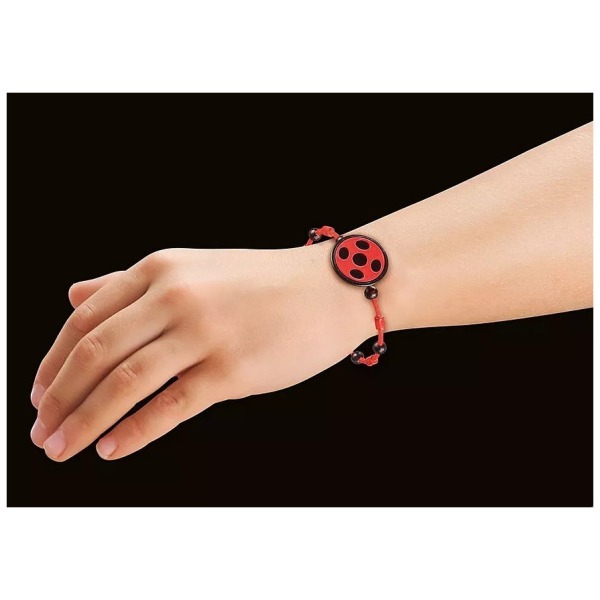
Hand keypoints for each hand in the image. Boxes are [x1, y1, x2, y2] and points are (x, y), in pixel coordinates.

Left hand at [30, 245, 370, 460]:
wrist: (329, 288)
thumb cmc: (262, 284)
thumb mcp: (191, 269)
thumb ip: (130, 284)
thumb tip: (75, 295)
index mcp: (159, 270)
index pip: (85, 320)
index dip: (52, 364)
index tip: (39, 397)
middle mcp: (174, 296)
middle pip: (96, 353)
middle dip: (59, 399)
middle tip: (41, 433)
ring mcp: (203, 331)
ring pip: (124, 382)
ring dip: (84, 421)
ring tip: (62, 449)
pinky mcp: (232, 368)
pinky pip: (171, 405)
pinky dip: (134, 432)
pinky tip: (112, 449)